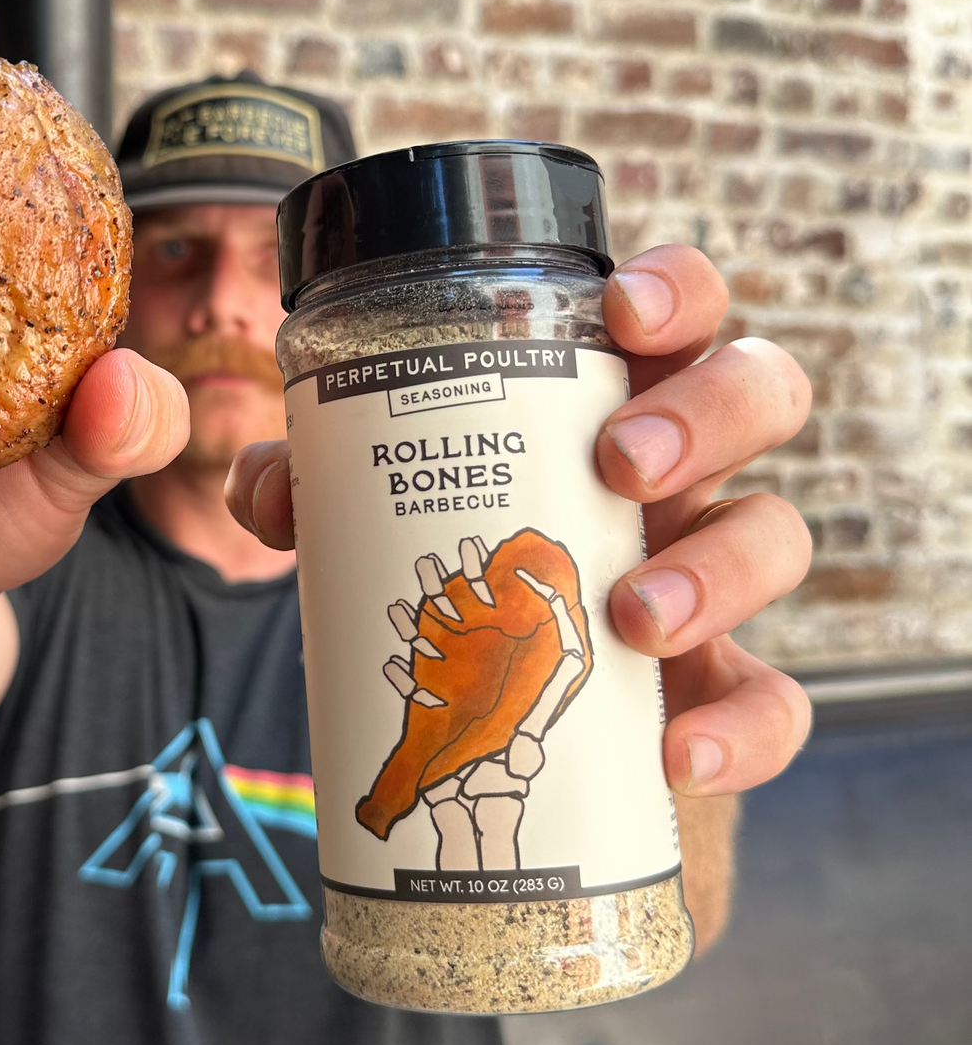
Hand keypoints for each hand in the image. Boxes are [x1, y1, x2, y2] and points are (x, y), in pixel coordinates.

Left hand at [228, 246, 812, 805]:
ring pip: (779, 534)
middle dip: (706, 412)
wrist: (490, 734)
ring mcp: (707, 579)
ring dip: (717, 568)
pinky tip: (675, 754)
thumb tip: (266, 490)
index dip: (674, 290)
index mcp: (600, 408)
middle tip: (618, 464)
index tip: (620, 312)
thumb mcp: (377, 521)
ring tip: (634, 617)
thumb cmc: (451, 581)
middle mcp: (675, 480)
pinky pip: (777, 702)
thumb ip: (314, 490)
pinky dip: (740, 728)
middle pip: (757, 393)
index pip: (675, 314)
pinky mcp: (718, 691)